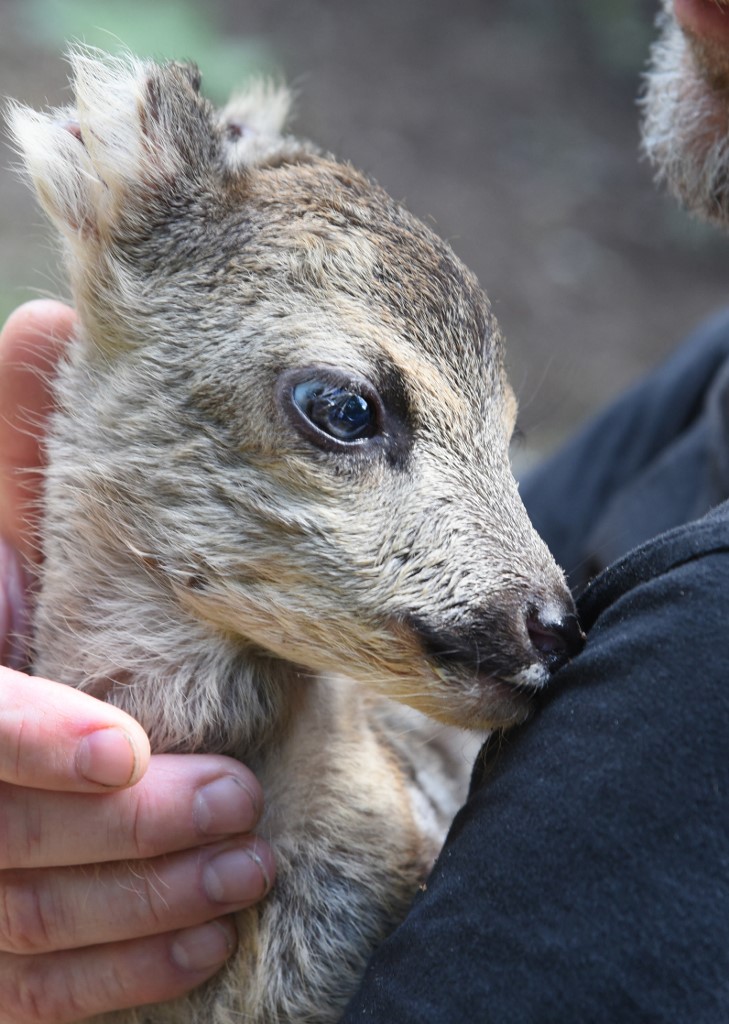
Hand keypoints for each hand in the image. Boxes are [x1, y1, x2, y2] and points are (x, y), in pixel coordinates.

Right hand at [0, 302, 274, 1023]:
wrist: (6, 732)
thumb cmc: (3, 616)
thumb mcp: (0, 538)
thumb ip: (14, 448)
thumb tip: (53, 315)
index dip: (22, 741)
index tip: (124, 741)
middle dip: (118, 832)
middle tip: (241, 804)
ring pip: (13, 933)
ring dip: (141, 905)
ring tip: (248, 863)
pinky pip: (27, 1001)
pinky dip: (118, 980)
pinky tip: (206, 945)